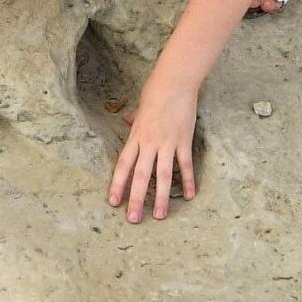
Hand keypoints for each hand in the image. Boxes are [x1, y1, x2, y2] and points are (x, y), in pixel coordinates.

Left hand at [108, 61, 198, 221]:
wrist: (174, 82)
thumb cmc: (155, 91)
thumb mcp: (140, 106)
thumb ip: (134, 118)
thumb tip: (126, 119)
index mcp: (136, 136)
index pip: (123, 164)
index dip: (117, 184)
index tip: (113, 202)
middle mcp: (149, 142)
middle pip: (141, 175)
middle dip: (136, 198)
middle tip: (133, 219)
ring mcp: (167, 143)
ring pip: (162, 175)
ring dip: (160, 197)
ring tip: (159, 216)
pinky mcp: (184, 140)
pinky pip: (185, 165)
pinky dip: (188, 181)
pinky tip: (189, 196)